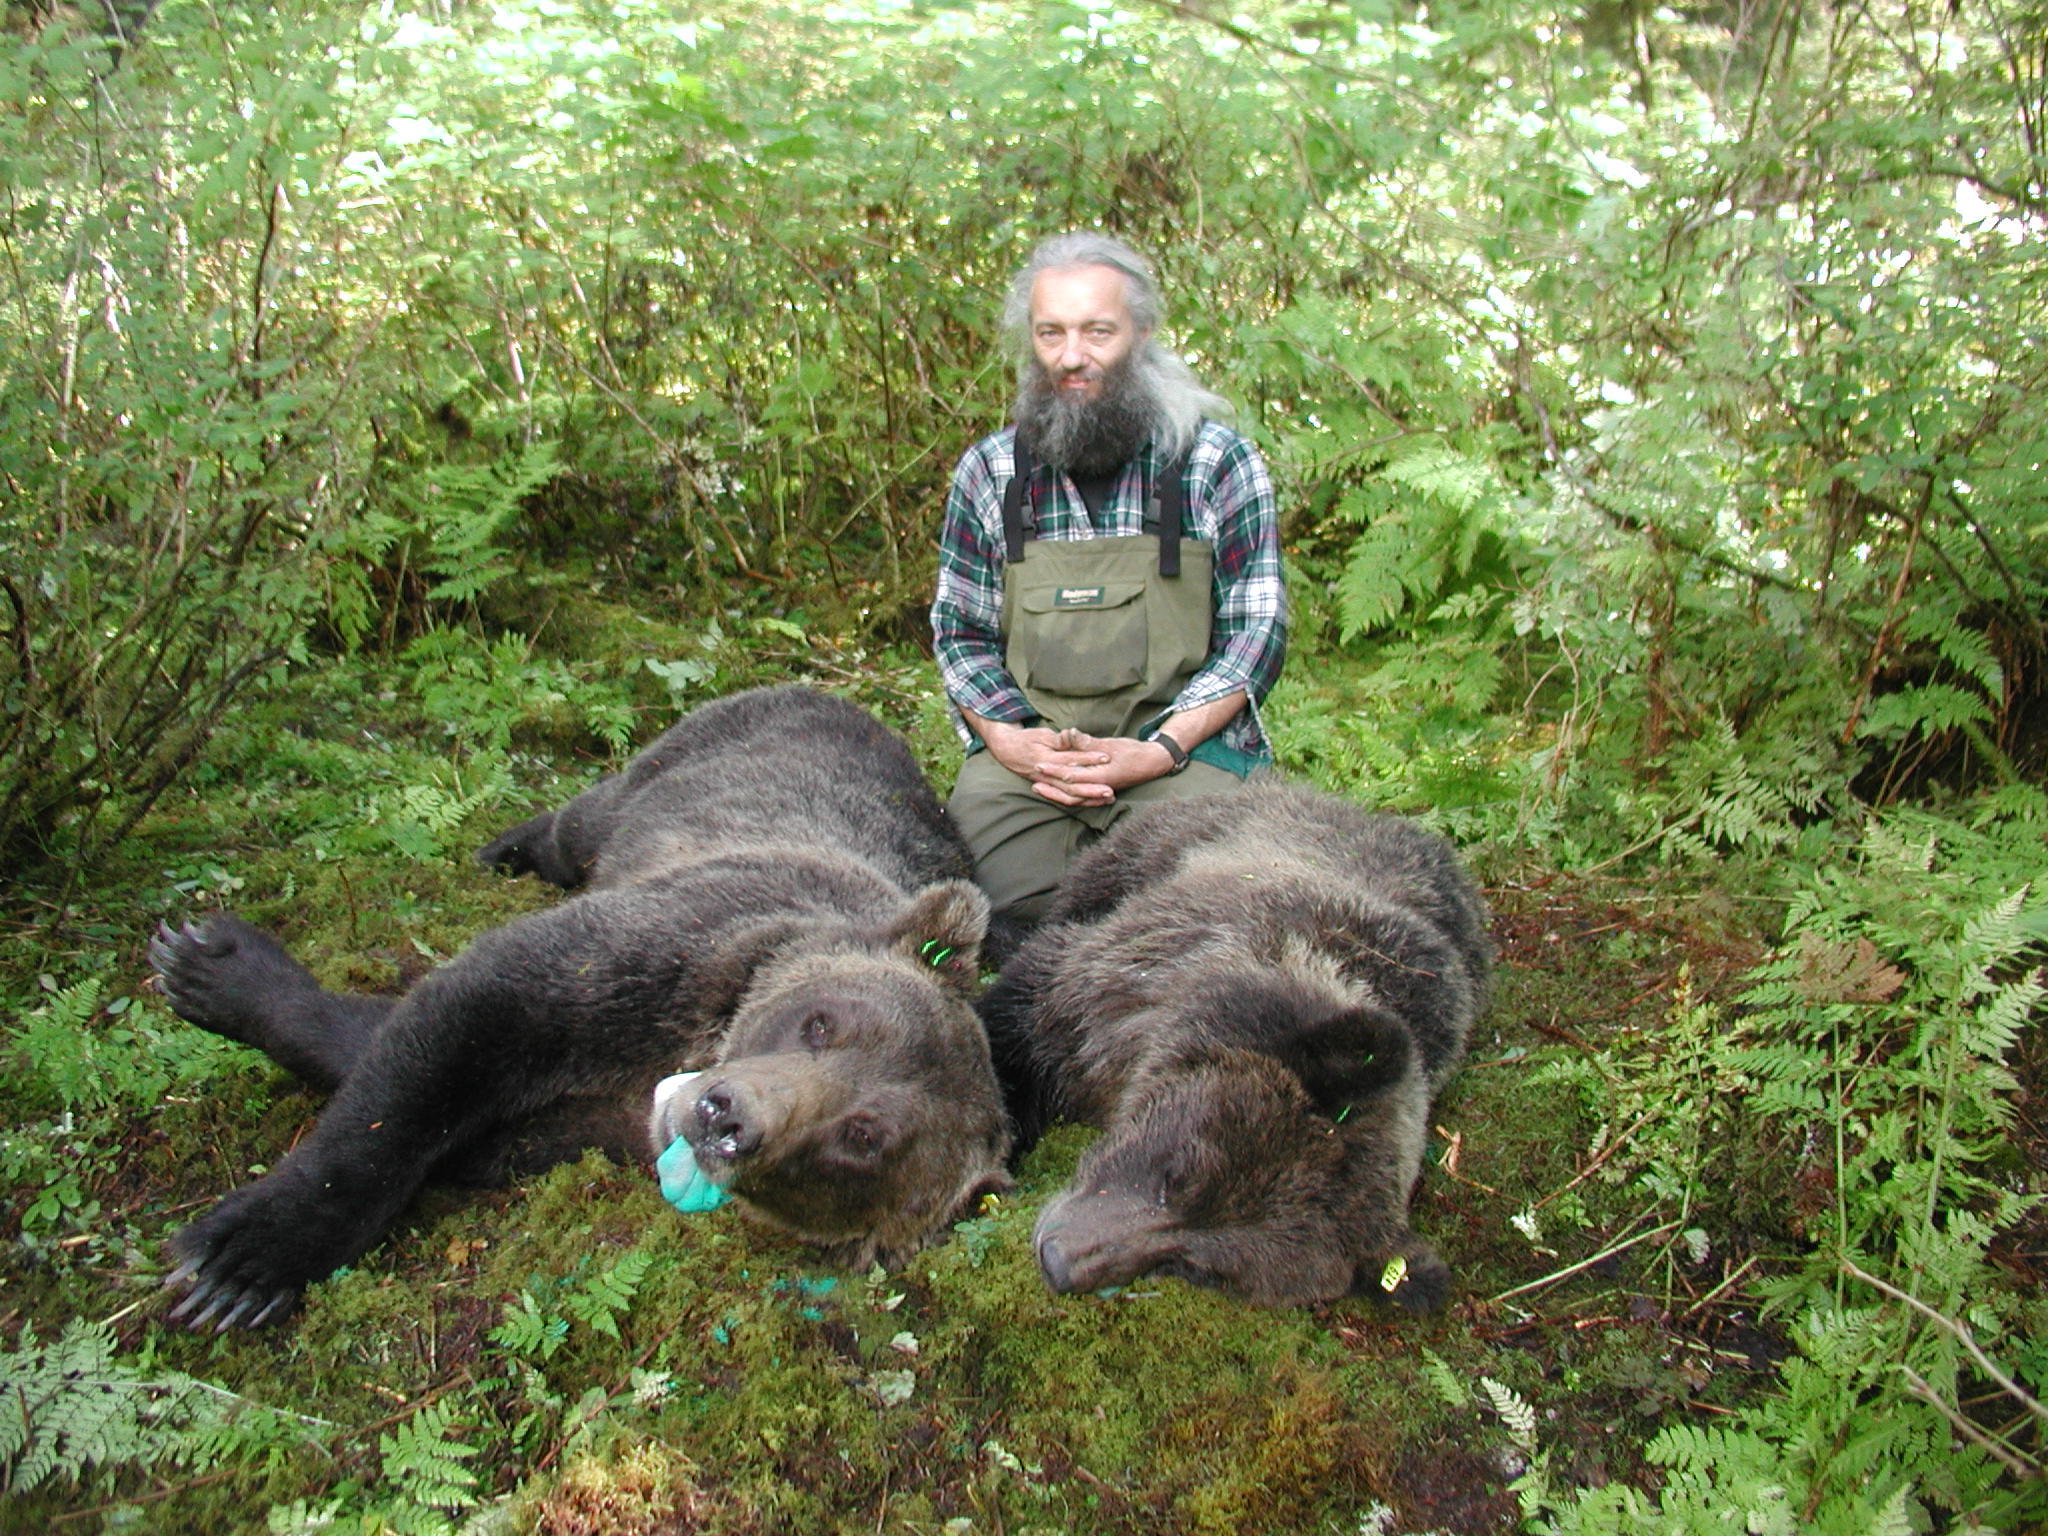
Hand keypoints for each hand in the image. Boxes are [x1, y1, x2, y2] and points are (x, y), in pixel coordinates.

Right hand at [977, 721, 1117, 805]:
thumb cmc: (1027, 740)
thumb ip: (1059, 739)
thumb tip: (1072, 735)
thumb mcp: (1042, 735)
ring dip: (1089, 798)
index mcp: (1045, 759)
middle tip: (1110, 789)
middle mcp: (1046, 776)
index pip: (1069, 760)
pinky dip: (1082, 801)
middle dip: (1091, 789)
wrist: (1007, 751)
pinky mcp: (1050, 788)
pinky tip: (1097, 801)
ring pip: (1069, 796)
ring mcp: (1048, 784)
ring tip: (1109, 798)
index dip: (1088, 758)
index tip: (1106, 756)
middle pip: (1071, 786)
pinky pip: (1066, 798)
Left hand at [1025, 728, 1177, 805]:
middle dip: (1050, 786)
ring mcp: (1101, 791)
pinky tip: (1059, 793)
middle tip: (1033, 779)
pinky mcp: (1102, 791)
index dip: (1053, 770)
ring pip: (1075, 799)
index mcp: (1101, 775)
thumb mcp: (1110, 744)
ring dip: (1056, 794)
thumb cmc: (1133, 751)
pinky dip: (1069, 797)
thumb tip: (1070, 734)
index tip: (1039, 764)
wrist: (1153, 763)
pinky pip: (1083, 799)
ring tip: (1040, 788)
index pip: (1071, 775)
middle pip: (1069, 792)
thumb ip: (1088, 742)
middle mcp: (1100, 787)